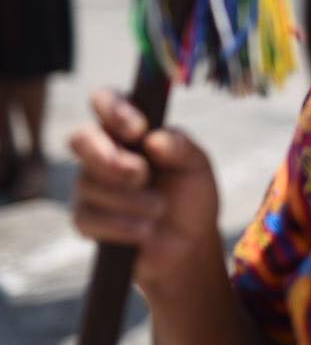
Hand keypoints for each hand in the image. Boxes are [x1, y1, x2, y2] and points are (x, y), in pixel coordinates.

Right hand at [69, 91, 221, 299]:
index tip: (139, 129)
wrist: (188, 244)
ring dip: (130, 199)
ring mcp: (90, 185)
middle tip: (141, 175)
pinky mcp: (86, 219)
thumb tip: (154, 139)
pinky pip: (88, 218)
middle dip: (109, 158)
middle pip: (80, 138)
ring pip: (88, 183)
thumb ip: (181, 148)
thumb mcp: (197, 167)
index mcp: (131, 129)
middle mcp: (104, 151)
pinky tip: (145, 229)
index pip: (106, 100)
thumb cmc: (192, 196)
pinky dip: (122, 224)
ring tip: (159, 208)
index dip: (113, 109)